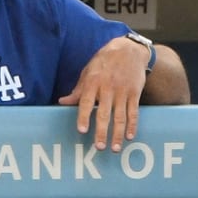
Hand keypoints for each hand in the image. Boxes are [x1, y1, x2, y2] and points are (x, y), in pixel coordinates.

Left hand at [56, 36, 147, 150]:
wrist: (129, 49)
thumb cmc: (104, 62)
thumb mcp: (88, 71)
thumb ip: (78, 90)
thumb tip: (62, 102)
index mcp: (93, 82)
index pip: (86, 102)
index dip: (84, 117)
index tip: (82, 130)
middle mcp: (108, 88)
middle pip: (104, 113)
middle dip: (102, 131)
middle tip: (99, 147)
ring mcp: (123, 91)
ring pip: (120, 116)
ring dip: (118, 134)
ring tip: (115, 148)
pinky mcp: (135, 93)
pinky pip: (134, 112)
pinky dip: (133, 125)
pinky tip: (130, 136)